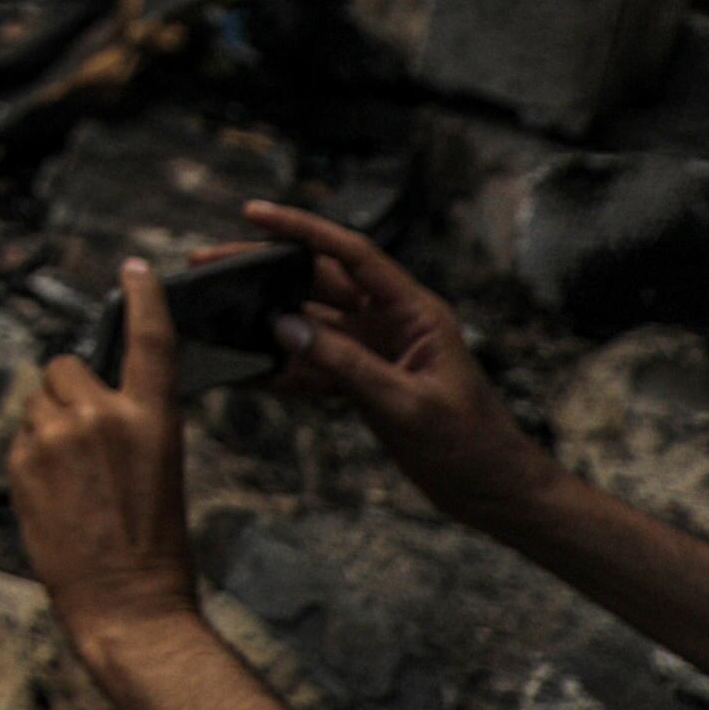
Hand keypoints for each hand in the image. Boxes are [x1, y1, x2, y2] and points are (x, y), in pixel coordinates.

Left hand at [14, 259, 202, 657]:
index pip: (150, 339)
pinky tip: (55, 497)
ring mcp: (56, 437)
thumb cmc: (155, 546)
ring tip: (74, 479)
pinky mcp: (21, 460)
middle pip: (66, 365)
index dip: (144, 298)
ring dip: (48, 423)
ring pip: (37, 401)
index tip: (135, 269)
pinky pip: (21, 437)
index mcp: (153, 419)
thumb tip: (85, 398)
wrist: (128, 606)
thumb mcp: (159, 468)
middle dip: (70, 390)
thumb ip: (125, 424)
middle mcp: (102, 417)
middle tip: (86, 439)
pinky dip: (31, 456)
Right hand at [240, 202, 556, 536]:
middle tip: (210, 263)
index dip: (302, 229)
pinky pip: (315, 364)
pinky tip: (245, 367)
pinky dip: (282, 366)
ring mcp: (377, 354)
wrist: (498, 496)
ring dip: (268, 318)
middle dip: (266, 271)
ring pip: (311, 322)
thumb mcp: (407, 406)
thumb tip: (282, 325)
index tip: (253, 213)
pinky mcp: (367, 384)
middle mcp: (393, 324)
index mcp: (416, 313)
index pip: (352, 255)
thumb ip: (345, 364)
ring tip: (217, 311)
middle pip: (320, 282)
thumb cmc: (471, 448)